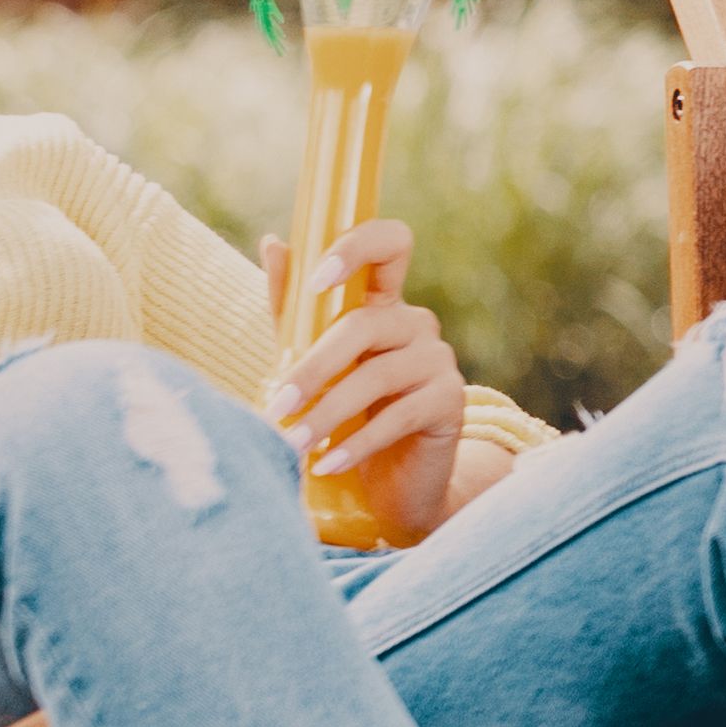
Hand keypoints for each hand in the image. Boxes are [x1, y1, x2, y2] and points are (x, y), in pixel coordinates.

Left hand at [264, 217, 473, 545]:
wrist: (395, 483)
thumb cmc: (347, 416)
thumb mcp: (312, 360)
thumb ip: (293, 309)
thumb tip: (273, 242)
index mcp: (382, 302)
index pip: (389, 244)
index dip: (357, 248)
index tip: (316, 281)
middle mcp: (416, 322)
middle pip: (365, 325)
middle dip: (314, 367)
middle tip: (276, 405)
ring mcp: (438, 360)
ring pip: (377, 374)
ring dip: (327, 413)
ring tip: (292, 444)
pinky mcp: (451, 401)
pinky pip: (400, 416)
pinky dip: (357, 443)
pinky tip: (326, 465)